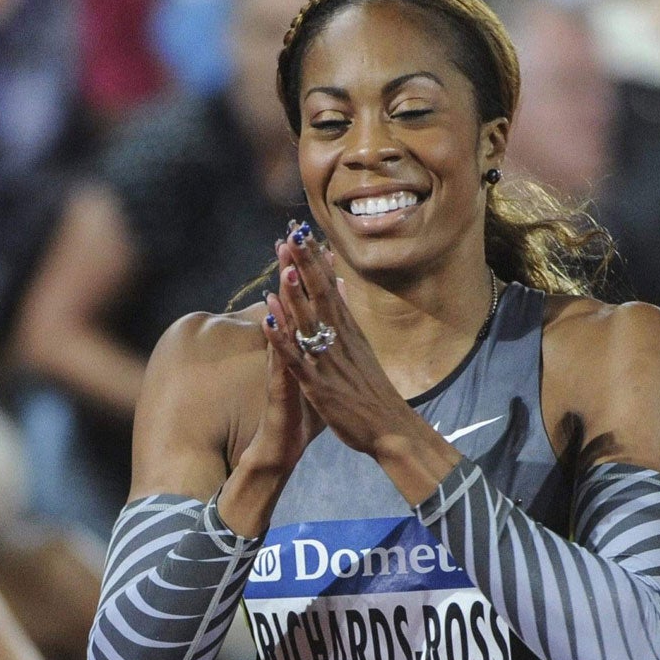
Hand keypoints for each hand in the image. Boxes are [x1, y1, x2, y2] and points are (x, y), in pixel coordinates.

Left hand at [261, 223, 414, 457]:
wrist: (392, 428)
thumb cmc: (373, 391)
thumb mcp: (361, 347)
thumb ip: (345, 316)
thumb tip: (338, 284)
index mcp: (348, 331)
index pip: (329, 287)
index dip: (315, 260)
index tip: (303, 232)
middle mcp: (340, 340)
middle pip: (321, 295)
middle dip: (306, 264)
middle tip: (294, 233)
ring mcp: (329, 361)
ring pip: (310, 322)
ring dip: (295, 294)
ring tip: (284, 266)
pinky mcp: (320, 386)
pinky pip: (297, 359)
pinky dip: (282, 339)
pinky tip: (268, 321)